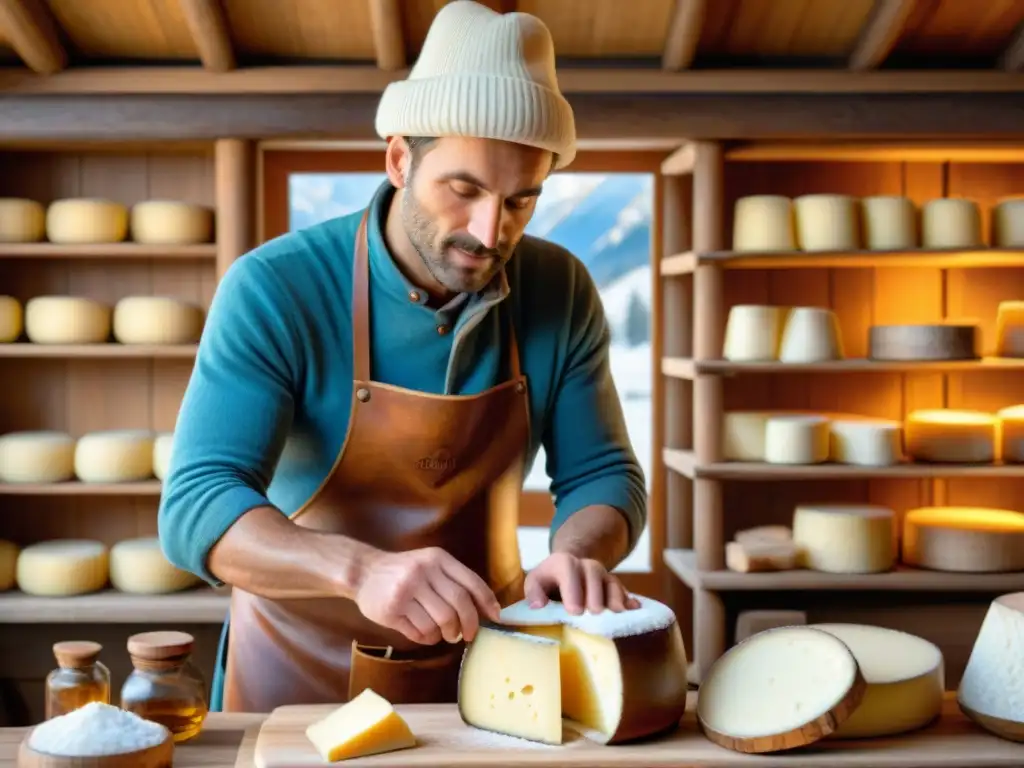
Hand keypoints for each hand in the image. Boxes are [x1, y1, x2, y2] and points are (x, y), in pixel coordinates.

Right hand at [355, 546, 500, 645]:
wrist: (364, 572)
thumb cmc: (404, 571)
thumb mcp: (430, 564)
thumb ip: (454, 580)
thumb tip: (486, 609)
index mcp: (437, 558)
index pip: (471, 582)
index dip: (487, 602)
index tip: (495, 617)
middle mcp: (422, 572)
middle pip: (458, 605)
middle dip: (469, 624)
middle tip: (468, 635)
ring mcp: (405, 591)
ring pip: (440, 622)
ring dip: (446, 634)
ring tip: (444, 633)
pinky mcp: (391, 610)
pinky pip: (420, 633)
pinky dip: (428, 639)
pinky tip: (424, 633)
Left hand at [524, 552, 640, 614]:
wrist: (568, 568)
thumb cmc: (549, 580)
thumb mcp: (536, 581)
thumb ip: (533, 591)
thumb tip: (538, 605)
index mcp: (564, 562)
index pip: (570, 572)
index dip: (573, 590)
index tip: (575, 611)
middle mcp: (586, 565)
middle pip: (594, 576)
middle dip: (595, 595)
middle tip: (595, 613)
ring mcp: (603, 574)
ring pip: (612, 582)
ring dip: (615, 597)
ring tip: (618, 613)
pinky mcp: (614, 585)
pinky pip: (624, 590)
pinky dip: (629, 599)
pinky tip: (635, 608)